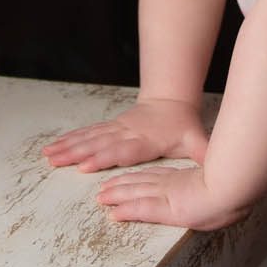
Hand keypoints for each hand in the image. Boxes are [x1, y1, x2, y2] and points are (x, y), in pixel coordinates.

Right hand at [41, 98, 208, 173]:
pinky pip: (86, 134)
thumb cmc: (183, 125)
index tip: (86, 166)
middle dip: (76, 153)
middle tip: (56, 161)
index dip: (105, 158)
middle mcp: (126, 134)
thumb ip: (204, 153)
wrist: (170, 101)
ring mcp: (115, 129)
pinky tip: (54, 146)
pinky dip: (69, 140)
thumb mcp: (195, 139)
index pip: (122, 151)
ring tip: (48, 155)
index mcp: (145, 140)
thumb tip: (218, 164)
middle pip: (99, 144)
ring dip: (67, 147)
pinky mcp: (108, 128)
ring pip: (88, 138)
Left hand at [94, 164, 249, 233]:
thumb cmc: (236, 185)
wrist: (236, 188)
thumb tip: (223, 182)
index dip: (140, 178)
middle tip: (105, 189)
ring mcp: (169, 196)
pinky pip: (142, 209)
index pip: (157, 177)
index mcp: (186, 179)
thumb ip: (214, 181)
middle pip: (141, 184)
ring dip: (118, 197)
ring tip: (102, 198)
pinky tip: (113, 213)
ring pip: (136, 194)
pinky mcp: (167, 209)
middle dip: (122, 186)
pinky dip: (126, 211)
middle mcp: (174, 187)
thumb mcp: (224, 181)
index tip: (127, 178)